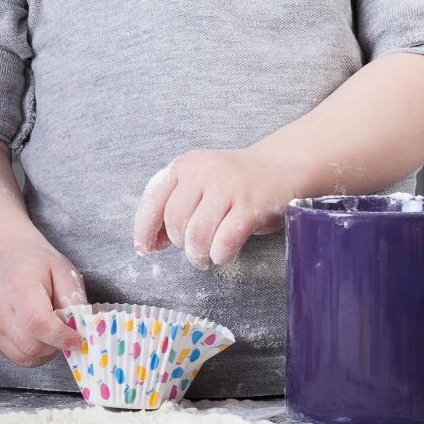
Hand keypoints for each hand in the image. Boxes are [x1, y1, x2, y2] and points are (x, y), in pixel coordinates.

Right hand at [0, 246, 86, 366]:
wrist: (13, 263)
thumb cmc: (40, 267)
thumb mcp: (66, 273)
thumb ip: (74, 301)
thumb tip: (81, 330)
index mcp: (18, 286)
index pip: (37, 323)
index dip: (61, 336)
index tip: (78, 339)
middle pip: (32, 345)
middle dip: (56, 344)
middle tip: (66, 330)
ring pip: (26, 356)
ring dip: (46, 351)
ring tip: (51, 330)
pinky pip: (19, 358)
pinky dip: (35, 353)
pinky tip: (38, 335)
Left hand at [133, 147, 302, 268]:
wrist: (279, 168)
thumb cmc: (235, 184)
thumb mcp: (199, 185)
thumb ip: (176, 206)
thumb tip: (152, 242)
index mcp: (184, 166)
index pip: (153, 200)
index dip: (145, 229)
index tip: (145, 249)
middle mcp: (202, 172)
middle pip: (175, 222)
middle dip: (181, 245)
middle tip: (194, 250)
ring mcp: (227, 187)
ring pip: (197, 235)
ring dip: (199, 255)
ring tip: (207, 257)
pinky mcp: (250, 205)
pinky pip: (224, 241)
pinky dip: (220, 255)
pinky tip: (224, 254)